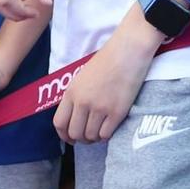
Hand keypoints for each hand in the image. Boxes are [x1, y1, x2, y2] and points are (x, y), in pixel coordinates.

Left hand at [53, 21, 156, 143]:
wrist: (129, 50)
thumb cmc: (108, 59)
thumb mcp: (83, 76)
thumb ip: (76, 95)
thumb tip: (76, 116)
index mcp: (71, 92)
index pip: (60, 123)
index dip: (64, 135)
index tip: (70, 138)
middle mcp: (83, 102)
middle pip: (75, 133)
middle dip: (80, 138)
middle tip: (88, 136)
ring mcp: (100, 108)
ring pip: (91, 136)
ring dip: (94, 138)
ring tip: (100, 131)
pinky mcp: (117, 112)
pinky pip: (106, 134)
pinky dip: (106, 135)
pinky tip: (110, 128)